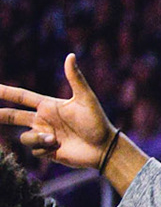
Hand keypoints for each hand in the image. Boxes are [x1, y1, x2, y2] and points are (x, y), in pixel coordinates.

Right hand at [0, 53, 115, 169]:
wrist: (105, 147)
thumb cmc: (97, 122)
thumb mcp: (86, 99)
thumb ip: (75, 78)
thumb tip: (70, 55)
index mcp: (48, 105)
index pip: (21, 97)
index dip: (5, 92)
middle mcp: (43, 119)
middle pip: (12, 116)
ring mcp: (44, 135)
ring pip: (25, 137)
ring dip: (37, 138)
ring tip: (55, 139)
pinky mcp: (47, 150)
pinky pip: (35, 150)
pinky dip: (44, 148)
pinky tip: (59, 147)